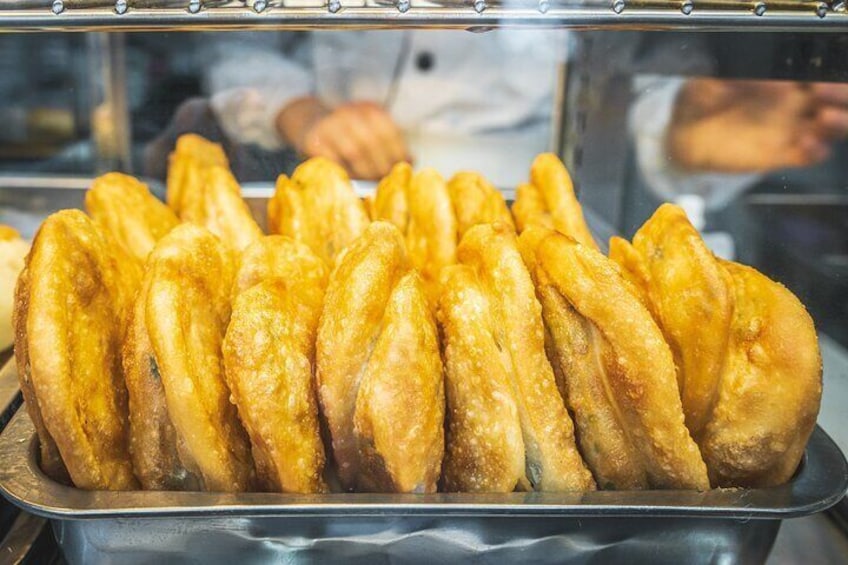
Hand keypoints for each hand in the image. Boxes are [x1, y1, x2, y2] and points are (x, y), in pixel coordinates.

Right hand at [276, 97, 408, 179]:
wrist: (310, 123)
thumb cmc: (348, 135)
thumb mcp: (369, 131)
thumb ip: (389, 144)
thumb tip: (410, 162)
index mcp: (368, 109)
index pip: (389, 131)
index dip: (398, 152)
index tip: (402, 169)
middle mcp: (349, 113)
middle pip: (372, 142)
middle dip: (381, 165)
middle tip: (384, 180)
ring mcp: (330, 126)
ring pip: (353, 151)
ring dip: (365, 171)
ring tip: (370, 183)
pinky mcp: (313, 141)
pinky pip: (333, 160)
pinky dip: (345, 173)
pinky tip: (351, 180)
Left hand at [667, 79, 847, 173]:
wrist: (683, 137)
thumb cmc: (696, 102)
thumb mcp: (704, 82)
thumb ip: (722, 76)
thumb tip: (741, 74)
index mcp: (777, 81)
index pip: (812, 73)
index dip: (822, 73)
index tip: (814, 77)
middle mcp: (790, 104)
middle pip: (833, 98)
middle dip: (839, 94)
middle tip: (824, 94)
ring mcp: (788, 130)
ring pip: (831, 127)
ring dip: (837, 123)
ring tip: (823, 119)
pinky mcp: (780, 155)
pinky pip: (810, 155)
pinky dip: (815, 151)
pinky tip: (805, 145)